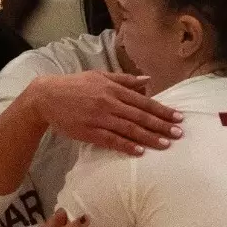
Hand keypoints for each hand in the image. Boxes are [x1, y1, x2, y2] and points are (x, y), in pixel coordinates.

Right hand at [30, 68, 182, 156]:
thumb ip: (124, 79)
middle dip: (161, 125)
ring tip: (165, 144)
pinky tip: (140, 151)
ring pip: (129, 129)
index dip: (162, 110)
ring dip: (149, 137)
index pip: (143, 102)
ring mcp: (99, 118)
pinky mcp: (88, 132)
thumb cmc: (74, 85)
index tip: (178, 117)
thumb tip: (147, 80)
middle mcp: (109, 103)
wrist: (46, 97)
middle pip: (140, 116)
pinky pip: (111, 140)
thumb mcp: (99, 75)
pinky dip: (126, 145)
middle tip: (179, 133)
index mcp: (113, 89)